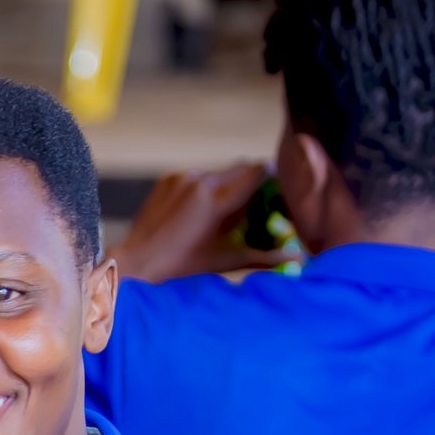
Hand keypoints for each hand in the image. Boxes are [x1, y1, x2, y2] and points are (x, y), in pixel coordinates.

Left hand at [111, 163, 290, 282]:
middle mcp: (200, 181)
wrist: (137, 263)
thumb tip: (298, 257)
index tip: (278, 191)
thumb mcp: (225, 260)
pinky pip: (197, 176)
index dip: (272, 178)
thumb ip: (263, 255)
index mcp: (216, 199)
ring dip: (228, 185)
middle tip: (256, 203)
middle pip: (241, 167)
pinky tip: (199, 212)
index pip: (258, 171)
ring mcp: (182, 177)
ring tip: (224, 212)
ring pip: (220, 171)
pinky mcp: (168, 178)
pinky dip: (205, 188)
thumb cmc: (182, 267)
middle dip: (252, 181)